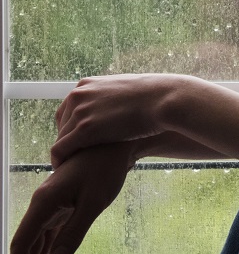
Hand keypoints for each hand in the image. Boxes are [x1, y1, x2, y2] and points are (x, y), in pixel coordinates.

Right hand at [8, 143, 135, 253]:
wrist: (116, 145)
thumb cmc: (106, 169)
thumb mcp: (94, 202)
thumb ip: (75, 231)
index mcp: (43, 205)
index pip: (22, 245)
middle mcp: (42, 206)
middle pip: (30, 250)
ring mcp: (52, 206)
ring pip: (41, 245)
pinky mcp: (64, 206)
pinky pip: (52, 237)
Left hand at [52, 74, 191, 166]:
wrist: (164, 100)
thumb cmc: (154, 96)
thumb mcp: (127, 90)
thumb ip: (115, 97)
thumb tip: (122, 104)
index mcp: (87, 84)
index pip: (67, 108)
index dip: (71, 125)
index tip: (77, 139)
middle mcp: (78, 95)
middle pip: (62, 123)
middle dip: (66, 139)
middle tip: (73, 154)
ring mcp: (80, 112)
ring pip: (60, 137)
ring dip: (63, 152)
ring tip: (67, 165)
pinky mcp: (84, 130)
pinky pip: (61, 148)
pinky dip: (58, 160)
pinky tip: (62, 168)